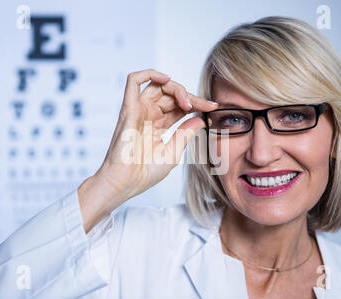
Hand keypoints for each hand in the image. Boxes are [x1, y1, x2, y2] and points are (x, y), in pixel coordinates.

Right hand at [78, 69, 217, 232]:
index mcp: (158, 125)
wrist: (127, 183)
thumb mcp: (174, 150)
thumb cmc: (145, 172)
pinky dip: (149, 73)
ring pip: (157, 85)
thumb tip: (201, 118)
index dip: (197, 104)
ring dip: (176, 87)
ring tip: (187, 101)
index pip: (179, 106)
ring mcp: (138, 110)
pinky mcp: (128, 108)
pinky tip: (166, 79)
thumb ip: (186, 131)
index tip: (214, 108)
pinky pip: (133, 81)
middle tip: (206, 105)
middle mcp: (148, 115)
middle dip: (191, 96)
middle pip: (170, 93)